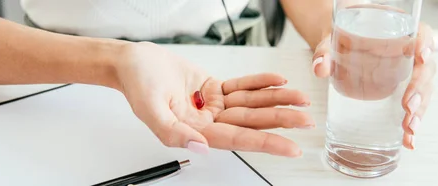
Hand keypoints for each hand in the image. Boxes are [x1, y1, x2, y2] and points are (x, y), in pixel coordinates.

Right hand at [114, 42, 313, 156]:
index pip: (237, 138)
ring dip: (276, 100)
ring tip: (301, 99)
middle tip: (305, 121)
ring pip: (250, 104)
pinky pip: (241, 87)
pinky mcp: (213, 88)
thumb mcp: (150, 109)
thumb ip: (173, 132)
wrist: (133, 61)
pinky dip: (260, 83)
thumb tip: (200, 147)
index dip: (265, 142)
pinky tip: (278, 81)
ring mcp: (212, 105)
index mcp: (194, 131)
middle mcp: (207, 121)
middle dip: (279, 120)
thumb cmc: (137, 83)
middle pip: (250, 121)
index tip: (289, 147)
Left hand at [311, 23, 435, 149]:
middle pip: (425, 69)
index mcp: (398, 32)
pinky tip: (409, 139)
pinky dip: (413, 122)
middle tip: (409, 105)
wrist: (338, 45)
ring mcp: (408, 73)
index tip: (422, 56)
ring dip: (420, 110)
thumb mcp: (331, 41)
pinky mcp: (402, 90)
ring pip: (424, 90)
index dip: (426, 43)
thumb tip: (320, 68)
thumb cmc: (341, 38)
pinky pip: (415, 105)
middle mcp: (408, 52)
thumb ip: (325, 52)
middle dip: (420, 89)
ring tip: (409, 127)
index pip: (422, 33)